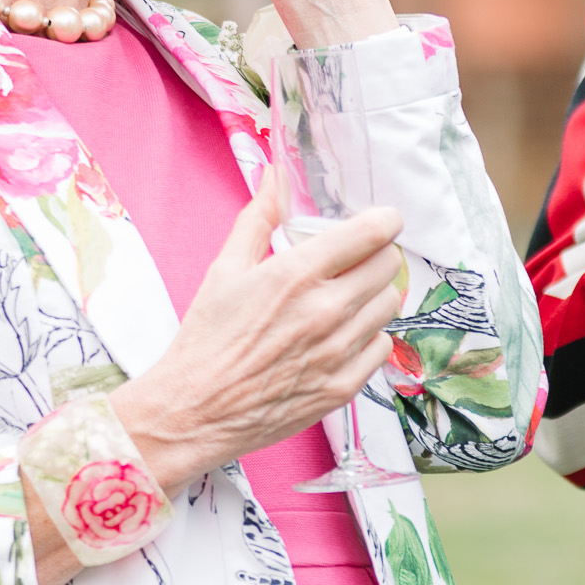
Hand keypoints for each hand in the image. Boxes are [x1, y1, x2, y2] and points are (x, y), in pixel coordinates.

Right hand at [111, 177, 403, 486]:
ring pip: (389, 304)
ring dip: (374, 294)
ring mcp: (337, 351)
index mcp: (295, 274)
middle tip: (356, 259)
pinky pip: (383, 346)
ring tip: (347, 297)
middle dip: (377, 254)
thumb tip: (274, 175)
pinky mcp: (343, 386)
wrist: (195, 410)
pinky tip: (342, 334)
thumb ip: (258, 217)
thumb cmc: (207, 338)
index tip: (380, 222)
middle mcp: (324, 311)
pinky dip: (369, 335)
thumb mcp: (226, 268)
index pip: (372, 233)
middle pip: (389, 265)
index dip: (384, 221)